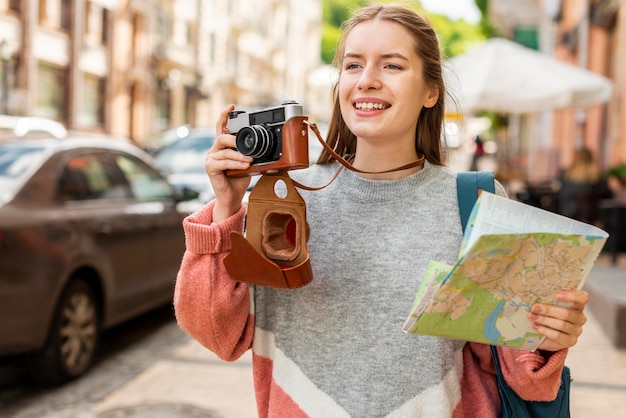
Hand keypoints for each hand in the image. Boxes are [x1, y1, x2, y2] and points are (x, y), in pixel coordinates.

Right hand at [206, 105, 253, 220]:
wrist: (232, 197)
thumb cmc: (239, 179)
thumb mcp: (247, 162)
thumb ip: (251, 153)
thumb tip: (266, 148)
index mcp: (223, 146)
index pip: (221, 127)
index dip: (225, 116)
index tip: (232, 106)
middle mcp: (215, 150)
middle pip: (222, 137)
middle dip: (235, 139)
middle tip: (248, 146)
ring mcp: (211, 158)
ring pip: (225, 151)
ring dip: (239, 155)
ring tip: (250, 160)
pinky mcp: (210, 168)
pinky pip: (223, 162)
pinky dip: (235, 163)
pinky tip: (244, 165)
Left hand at [531, 290, 587, 351]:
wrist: (546, 335)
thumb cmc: (548, 315)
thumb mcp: (548, 305)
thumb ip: (547, 299)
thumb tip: (534, 295)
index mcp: (577, 305)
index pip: (582, 298)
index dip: (572, 296)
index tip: (558, 295)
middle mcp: (580, 318)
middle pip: (567, 313)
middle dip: (549, 310)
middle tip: (535, 308)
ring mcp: (576, 330)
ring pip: (562, 324)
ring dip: (544, 320)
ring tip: (532, 316)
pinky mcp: (570, 341)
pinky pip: (558, 335)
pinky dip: (545, 330)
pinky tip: (535, 326)